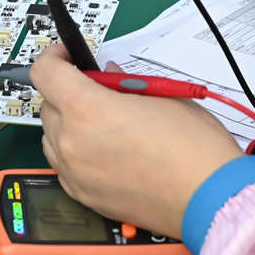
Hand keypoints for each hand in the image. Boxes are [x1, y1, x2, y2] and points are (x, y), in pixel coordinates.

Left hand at [31, 44, 241, 238]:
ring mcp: (75, 173)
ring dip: (68, 124)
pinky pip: (64, 166)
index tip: (67, 56)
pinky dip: (76, 153)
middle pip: (48, 105)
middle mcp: (73, 142)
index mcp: (88, 109)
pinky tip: (105, 151)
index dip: (54, 57)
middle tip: (99, 92)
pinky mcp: (83, 196)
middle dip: (67, 93)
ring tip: (105, 124)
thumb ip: (125, 83)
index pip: (45, 72)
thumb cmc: (194, 148)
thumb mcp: (162, 96)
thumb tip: (109, 77)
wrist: (209, 198)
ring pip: (52, 137)